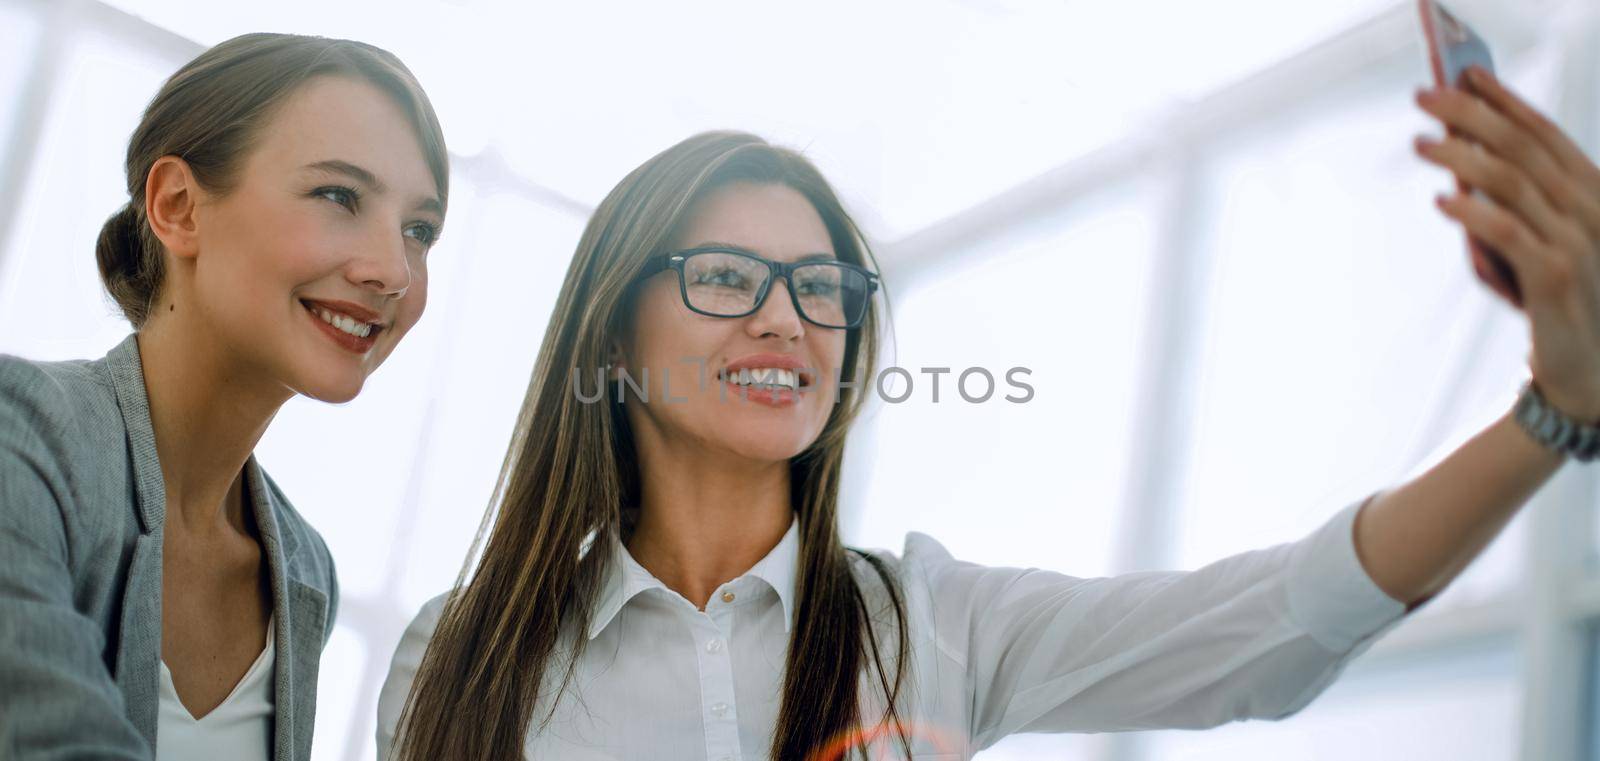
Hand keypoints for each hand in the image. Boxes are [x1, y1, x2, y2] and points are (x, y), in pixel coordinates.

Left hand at [1413, 66, 1599, 421]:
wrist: (1586, 371)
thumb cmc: (1554, 300)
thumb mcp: (1536, 241)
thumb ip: (1511, 205)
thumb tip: (1457, 166)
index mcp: (1594, 194)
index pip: (1546, 134)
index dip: (1506, 102)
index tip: (1466, 75)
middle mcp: (1593, 210)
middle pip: (1524, 148)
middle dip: (1472, 116)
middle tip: (1424, 97)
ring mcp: (1580, 241)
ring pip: (1513, 182)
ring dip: (1461, 156)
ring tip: (1420, 144)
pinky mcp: (1556, 276)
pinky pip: (1509, 232)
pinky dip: (1473, 212)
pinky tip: (1443, 200)